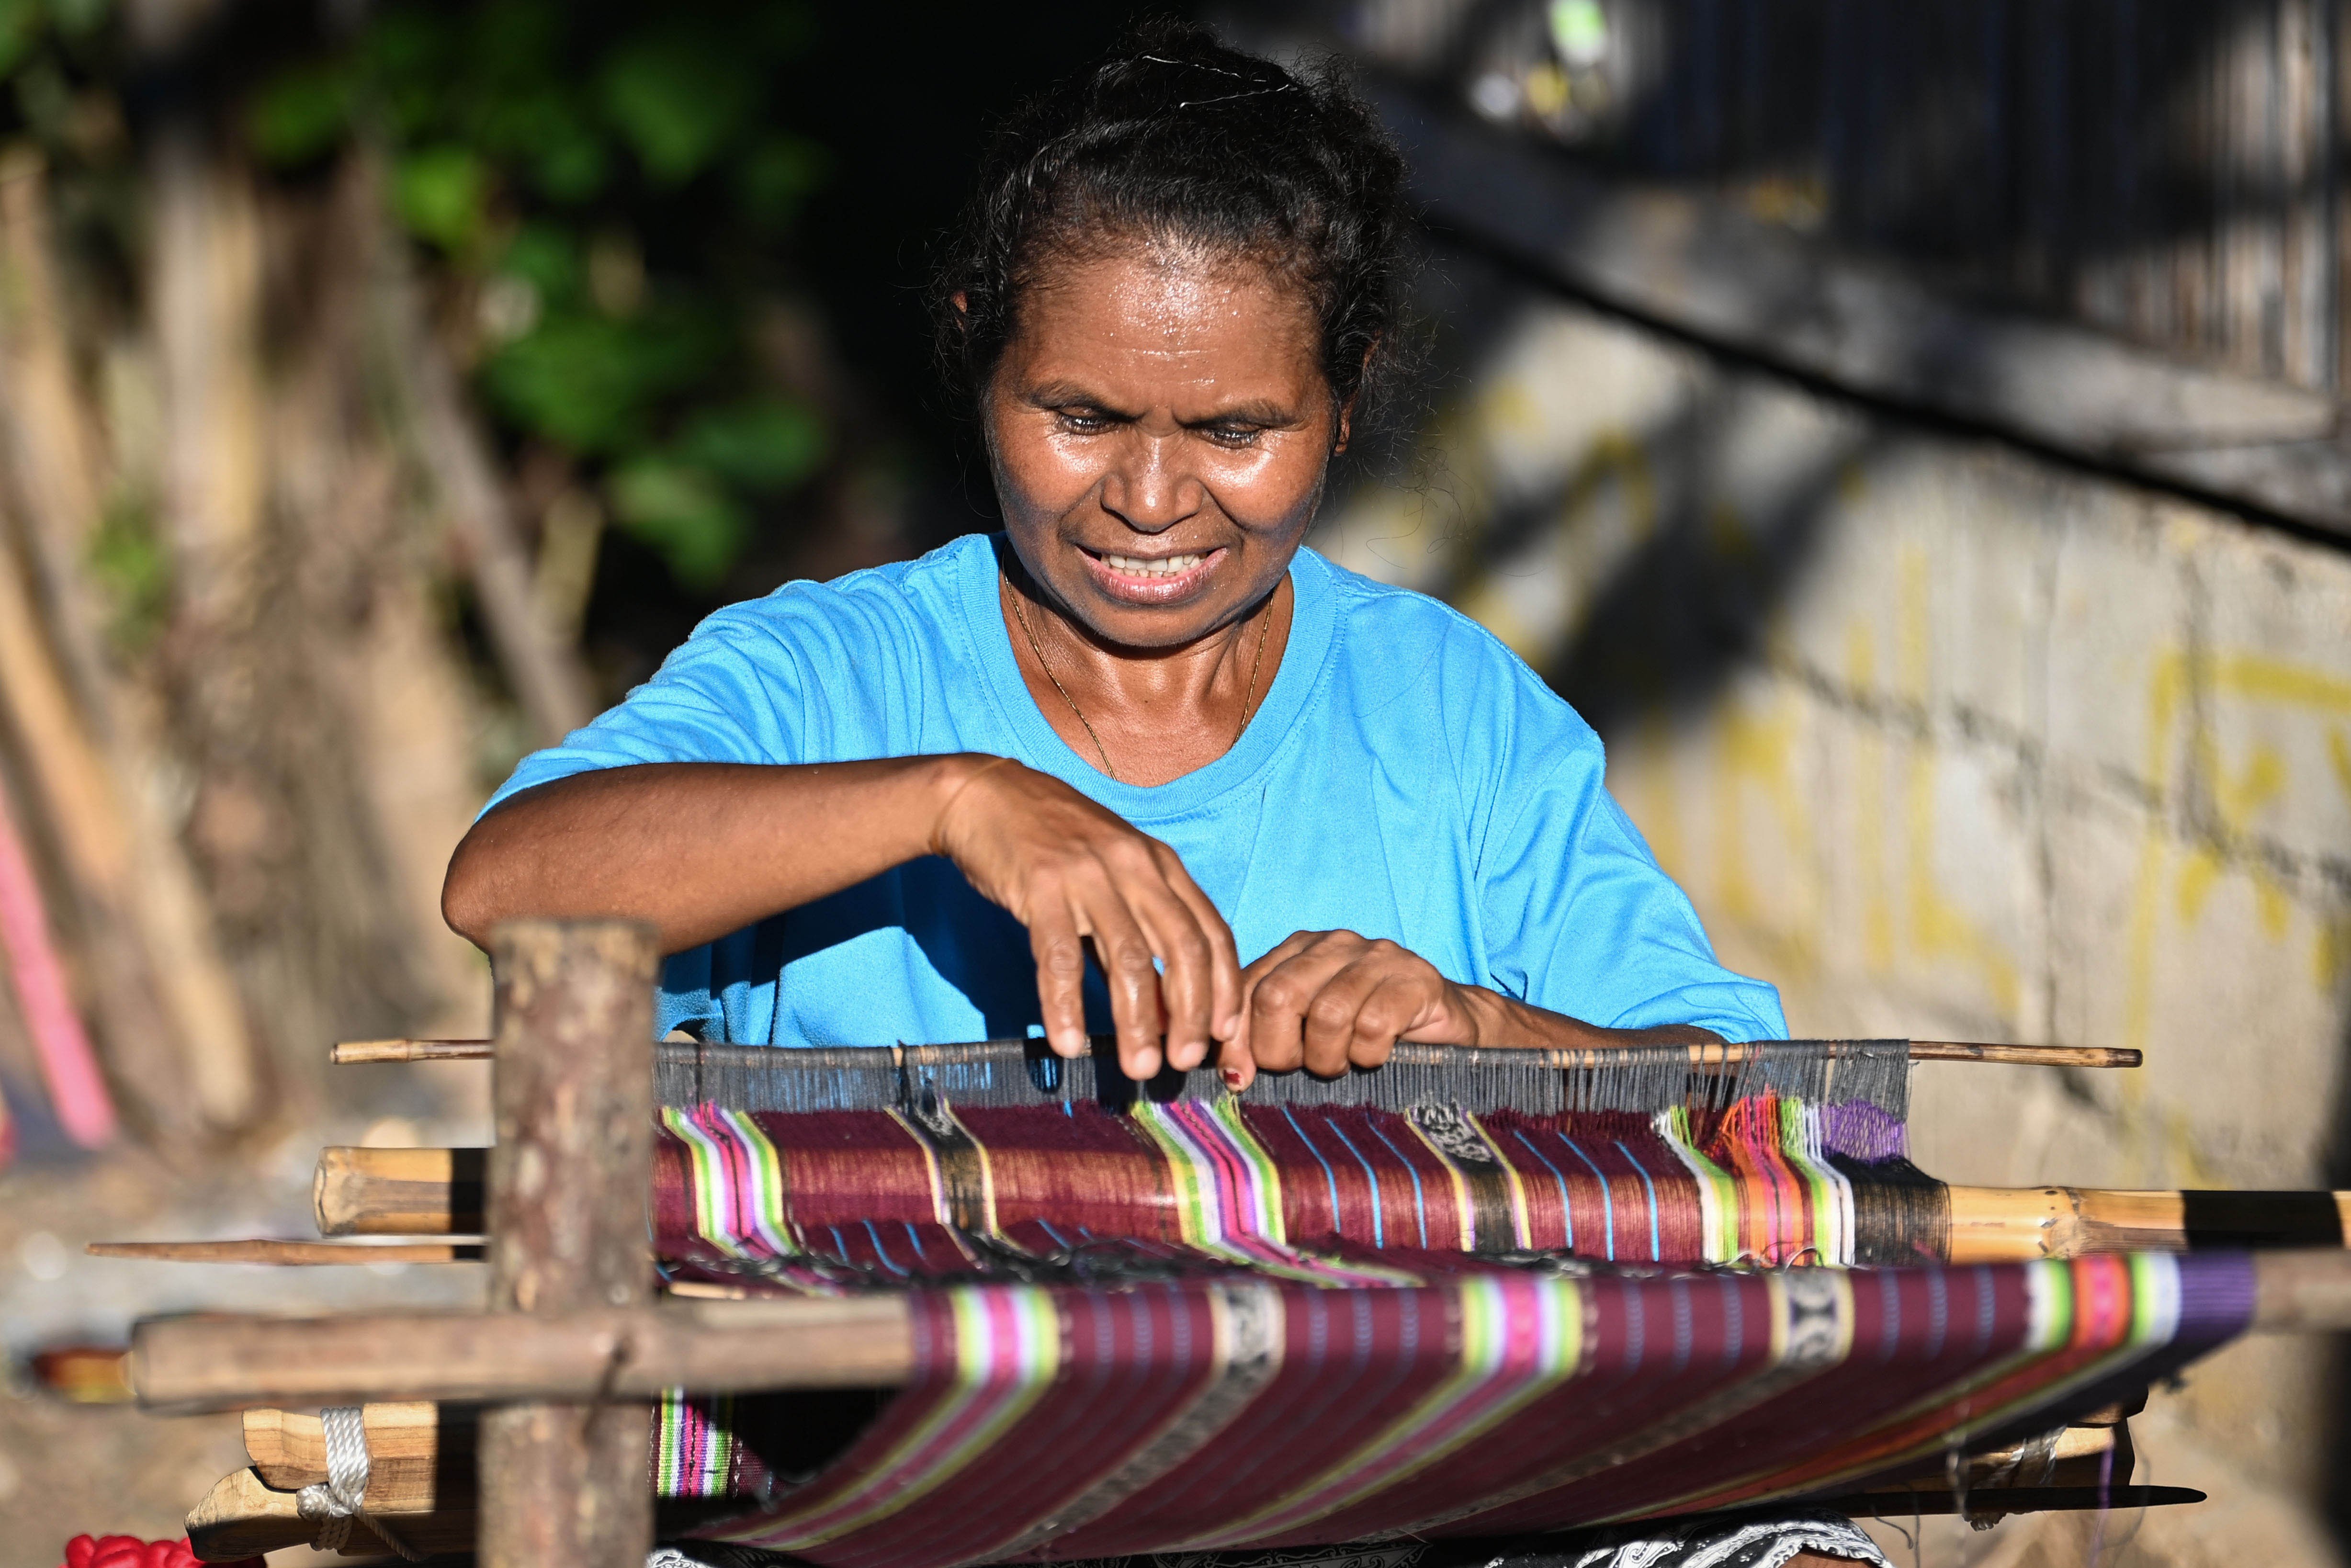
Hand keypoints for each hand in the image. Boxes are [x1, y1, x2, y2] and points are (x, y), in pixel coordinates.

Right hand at [930, 755, 1240, 1078]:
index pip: (1211, 930)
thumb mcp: (1113, 877)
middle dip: (1191, 1012)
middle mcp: (1135, 866)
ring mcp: (1090, 874)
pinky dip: (1067, 1005)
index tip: (1224, 1032)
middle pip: (1183, 947)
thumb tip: (1163, 1013)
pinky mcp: (1042, 885)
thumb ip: (1139, 937)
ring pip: (1130, 957)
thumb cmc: (1056, 845)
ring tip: (1139, 1067)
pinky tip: (1068, 1042)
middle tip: (1183, 1061)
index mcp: (1161, 864)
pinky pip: (1061, 956)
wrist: (987, 796)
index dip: (1223, 987)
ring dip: (1138, 1020)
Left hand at [1223, 929, 1481, 1087]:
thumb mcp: (1309, 1034)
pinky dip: (1369, 1055)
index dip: (1236, 1040)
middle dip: (1281, 1050)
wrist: (1447, 1027)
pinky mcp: (1416, 979)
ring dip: (1329, 1058)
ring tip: (1343, 1063)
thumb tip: (1231, 1075)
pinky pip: (1374, 1026)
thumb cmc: (1367, 1034)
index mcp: (1298, 950)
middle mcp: (1334, 943)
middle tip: (1303, 1069)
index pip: (1246, 988)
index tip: (1239, 1079)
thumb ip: (1265, 1039)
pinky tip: (1377, 1055)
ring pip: (1327, 1014)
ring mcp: (1378, 956)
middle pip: (1278, 996)